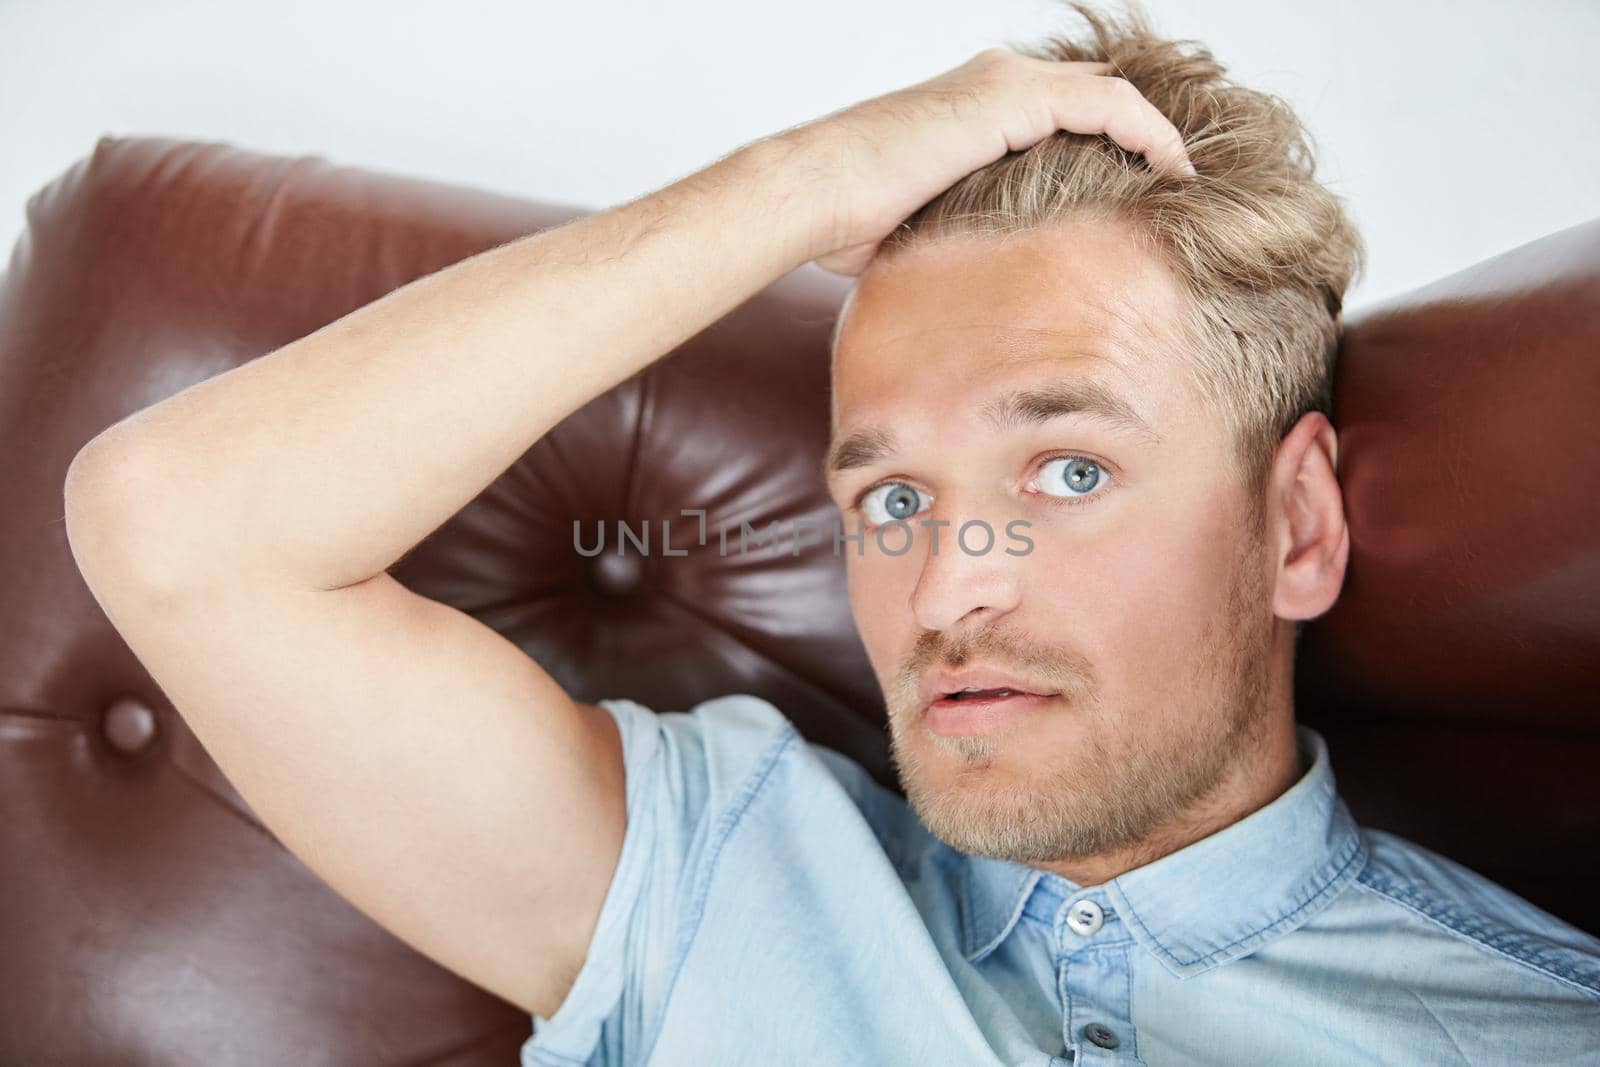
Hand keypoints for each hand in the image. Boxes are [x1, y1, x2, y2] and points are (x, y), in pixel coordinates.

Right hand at [767, 47, 1196, 276]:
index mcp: (973, 107)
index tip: (1142, 190)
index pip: (1062, 109)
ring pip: (1112, 93)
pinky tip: (1172, 172)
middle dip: (1142, 132)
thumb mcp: (921, 226)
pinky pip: (1108, 105)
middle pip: (1096, 92)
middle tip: (1179, 181)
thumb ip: (962, 233)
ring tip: (1186, 180)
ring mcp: (1004, 83)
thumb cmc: (846, 221)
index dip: (1109, 143)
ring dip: (1156, 134)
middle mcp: (995, 82)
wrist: (814, 195)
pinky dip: (1148, 134)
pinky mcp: (1012, 98)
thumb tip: (981, 291)